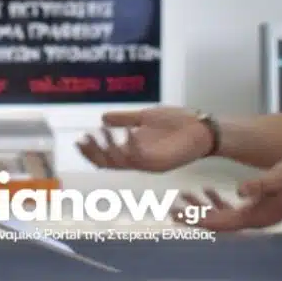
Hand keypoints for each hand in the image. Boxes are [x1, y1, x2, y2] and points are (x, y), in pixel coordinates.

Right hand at [75, 106, 212, 171]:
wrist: (202, 127)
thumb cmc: (177, 122)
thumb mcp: (145, 117)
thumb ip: (125, 119)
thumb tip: (102, 118)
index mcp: (133, 150)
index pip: (106, 156)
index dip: (91, 150)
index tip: (79, 138)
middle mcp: (137, 160)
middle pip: (107, 163)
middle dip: (93, 153)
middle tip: (83, 139)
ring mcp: (147, 163)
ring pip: (119, 162)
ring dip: (107, 148)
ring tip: (100, 132)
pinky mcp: (159, 162)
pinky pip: (138, 157)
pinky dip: (129, 145)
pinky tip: (126, 131)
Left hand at [173, 156, 281, 230]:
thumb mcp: (280, 177)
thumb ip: (260, 185)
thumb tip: (240, 191)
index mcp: (255, 217)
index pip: (219, 222)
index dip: (197, 220)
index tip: (178, 217)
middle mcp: (252, 220)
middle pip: (216, 222)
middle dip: (193, 216)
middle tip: (171, 209)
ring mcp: (255, 214)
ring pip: (221, 215)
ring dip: (202, 207)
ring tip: (183, 197)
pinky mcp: (259, 205)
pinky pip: (231, 208)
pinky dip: (217, 201)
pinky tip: (207, 191)